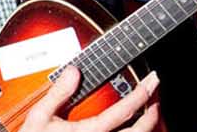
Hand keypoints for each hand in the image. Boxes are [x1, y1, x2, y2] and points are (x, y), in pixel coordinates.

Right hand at [18, 67, 159, 131]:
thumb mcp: (39, 116)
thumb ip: (57, 94)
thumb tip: (74, 71)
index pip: (123, 112)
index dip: (141, 94)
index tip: (152, 80)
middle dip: (153, 113)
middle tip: (157, 97)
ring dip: (146, 127)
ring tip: (150, 113)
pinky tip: (133, 128)